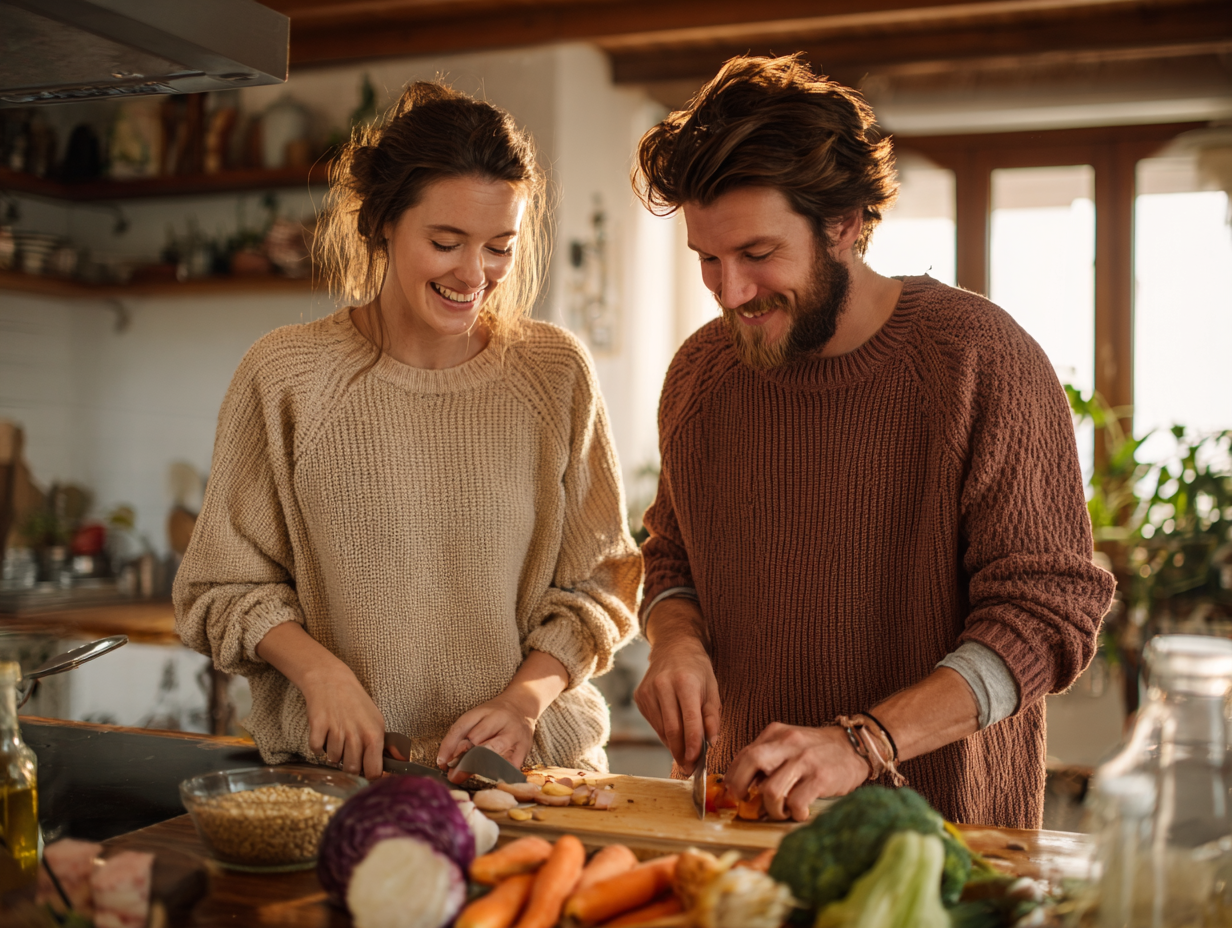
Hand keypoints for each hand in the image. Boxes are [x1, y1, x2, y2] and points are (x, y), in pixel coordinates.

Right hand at [302, 663, 386, 779]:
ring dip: (333, 753)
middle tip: (348, 751)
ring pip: (333, 760)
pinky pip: (316, 750)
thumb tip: (384, 768)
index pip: (375, 770)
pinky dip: (317, 746)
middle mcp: (357, 734)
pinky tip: (323, 733)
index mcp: (375, 733)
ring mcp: (337, 730)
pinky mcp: (318, 727)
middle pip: (352, 769)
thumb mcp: (375, 720)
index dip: (370, 775)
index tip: (366, 772)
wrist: (332, 680)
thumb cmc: (355, 702)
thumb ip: (379, 744)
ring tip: (336, 736)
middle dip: (349, 765)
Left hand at [438, 695, 534, 783]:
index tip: (442, 763)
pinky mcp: (524, 748)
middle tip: (453, 774)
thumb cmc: (495, 716)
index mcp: (484, 711)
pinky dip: (496, 775)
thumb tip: (446, 763)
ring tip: (466, 777)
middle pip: (476, 740)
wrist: (522, 707)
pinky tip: (487, 779)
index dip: (448, 747)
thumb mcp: (478, 717)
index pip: (461, 727)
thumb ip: (462, 735)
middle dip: (461, 760)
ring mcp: (513, 734)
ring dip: (476, 767)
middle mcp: (499, 720)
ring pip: (492, 752)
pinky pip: (508, 766)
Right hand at [634, 598, 720, 774]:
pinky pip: (654, 724)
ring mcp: (648, 691)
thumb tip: (711, 742)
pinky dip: (665, 734)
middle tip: (689, 770)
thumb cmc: (697, 669)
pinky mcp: (639, 697)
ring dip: (674, 746)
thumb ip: (712, 716)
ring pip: (661, 730)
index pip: (689, 719)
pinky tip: (674, 734)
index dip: (693, 744)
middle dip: (682, 753)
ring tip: (686, 756)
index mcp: (685, 682)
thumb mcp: (713, 688)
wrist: (673, 647)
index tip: (696, 762)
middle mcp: (663, 686)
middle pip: (672, 729)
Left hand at [724, 723, 867, 820]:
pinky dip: (795, 814)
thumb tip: (744, 783)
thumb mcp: (790, 743)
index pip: (744, 753)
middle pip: (752, 762)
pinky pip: (796, 803)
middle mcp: (789, 742)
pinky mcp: (821, 777)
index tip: (733, 792)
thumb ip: (768, 757)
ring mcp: (805, 760)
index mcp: (777, 733)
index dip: (733, 776)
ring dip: (772, 809)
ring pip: (771, 790)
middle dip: (740, 786)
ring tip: (781, 811)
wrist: (856, 745)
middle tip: (745, 802)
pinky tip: (800, 813)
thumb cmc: (818, 750)